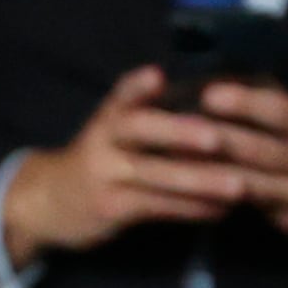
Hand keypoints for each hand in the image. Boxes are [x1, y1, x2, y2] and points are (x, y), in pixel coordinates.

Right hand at [0, 67, 249, 265]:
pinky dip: (190, 209)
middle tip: (217, 138)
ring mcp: (105, 174)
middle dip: (179, 133)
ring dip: (199, 181)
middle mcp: (104, 139)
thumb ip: (153, 117)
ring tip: (239, 186)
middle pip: (140, 130)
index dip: (138, 85)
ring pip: (154, 175)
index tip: (158, 76)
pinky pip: (156, 207)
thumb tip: (217, 108)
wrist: (48, 200)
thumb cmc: (100, 161)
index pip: (122, 93)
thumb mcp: (114, 130)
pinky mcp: (110, 208)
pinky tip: (219, 210)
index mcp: (109, 114)